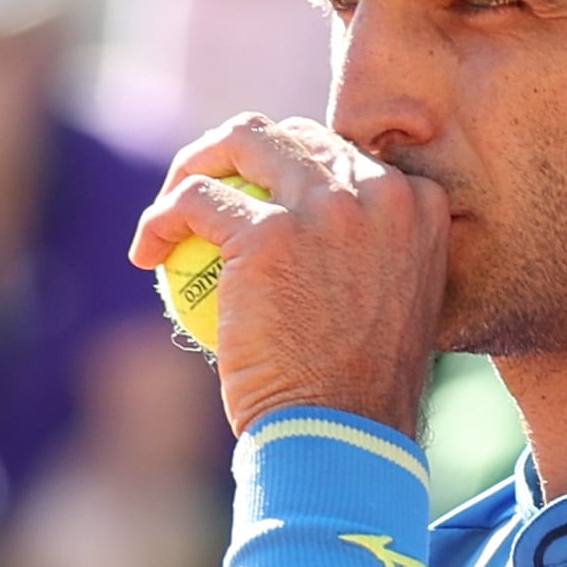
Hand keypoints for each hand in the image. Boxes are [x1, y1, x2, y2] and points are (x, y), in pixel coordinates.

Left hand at [128, 115, 445, 437]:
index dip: (291, 169)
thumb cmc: (362, 391)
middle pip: (292, 135)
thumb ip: (368, 255)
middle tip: (203, 194)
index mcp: (420, 206)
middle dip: (238, 152)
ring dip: (197, 162)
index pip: (343, 154)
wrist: (345, 431)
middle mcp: (382, 193)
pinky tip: (146, 254)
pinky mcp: (268, 233)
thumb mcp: (392, 304)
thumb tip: (322, 237)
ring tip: (171, 206)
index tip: (259, 203)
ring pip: (242, 140)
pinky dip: (159, 221)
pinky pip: (193, 200)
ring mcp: (327, 209)